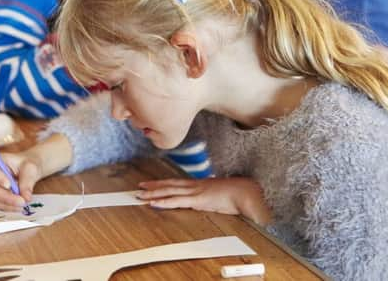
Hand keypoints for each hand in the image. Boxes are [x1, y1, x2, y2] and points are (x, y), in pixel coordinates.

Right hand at [0, 151, 42, 211]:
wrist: (27, 170)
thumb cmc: (25, 165)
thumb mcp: (30, 167)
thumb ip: (27, 180)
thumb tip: (25, 197)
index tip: (9, 185)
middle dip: (6, 197)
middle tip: (22, 201)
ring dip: (8, 204)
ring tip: (23, 203)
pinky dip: (9, 207)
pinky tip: (19, 206)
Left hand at [137, 177, 270, 224]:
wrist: (248, 192)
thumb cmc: (238, 195)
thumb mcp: (222, 198)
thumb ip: (213, 199)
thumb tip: (212, 201)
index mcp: (200, 185)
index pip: (178, 183)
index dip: (164, 183)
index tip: (152, 184)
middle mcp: (195, 186)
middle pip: (169, 184)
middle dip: (154, 186)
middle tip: (139, 186)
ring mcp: (195, 192)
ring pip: (169, 191)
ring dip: (153, 193)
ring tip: (139, 195)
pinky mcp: (198, 200)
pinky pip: (177, 201)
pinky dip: (163, 202)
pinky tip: (153, 203)